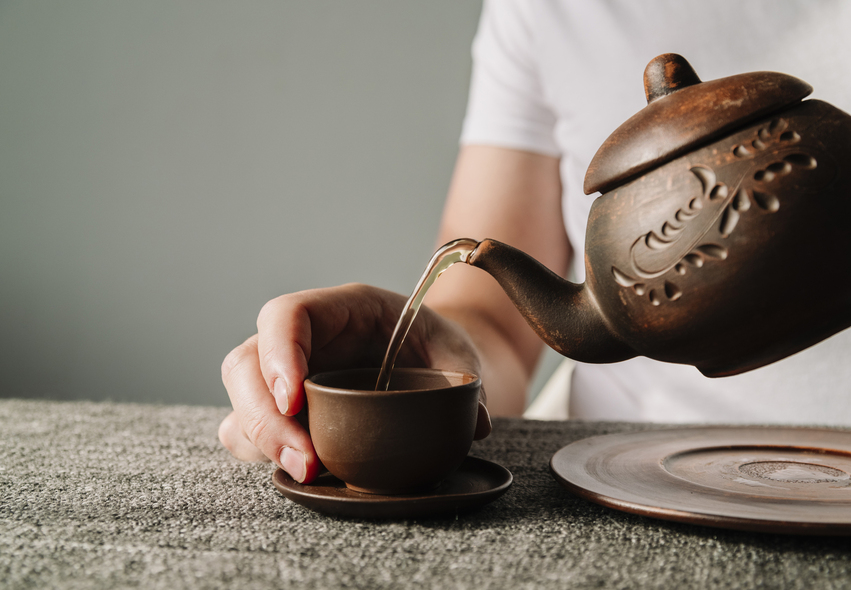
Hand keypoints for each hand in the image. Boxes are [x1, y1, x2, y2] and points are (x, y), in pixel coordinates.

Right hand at [218, 283, 491, 482]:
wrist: (428, 364)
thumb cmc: (435, 350)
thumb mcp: (456, 355)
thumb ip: (465, 381)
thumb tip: (473, 422)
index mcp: (339, 309)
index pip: (286, 315)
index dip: (279, 352)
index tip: (296, 399)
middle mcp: (301, 341)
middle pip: (246, 364)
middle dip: (265, 416)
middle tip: (307, 462)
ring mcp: (285, 377)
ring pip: (240, 402)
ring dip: (262, 442)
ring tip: (309, 474)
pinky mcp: (284, 414)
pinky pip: (249, 433)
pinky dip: (265, 455)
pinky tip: (304, 474)